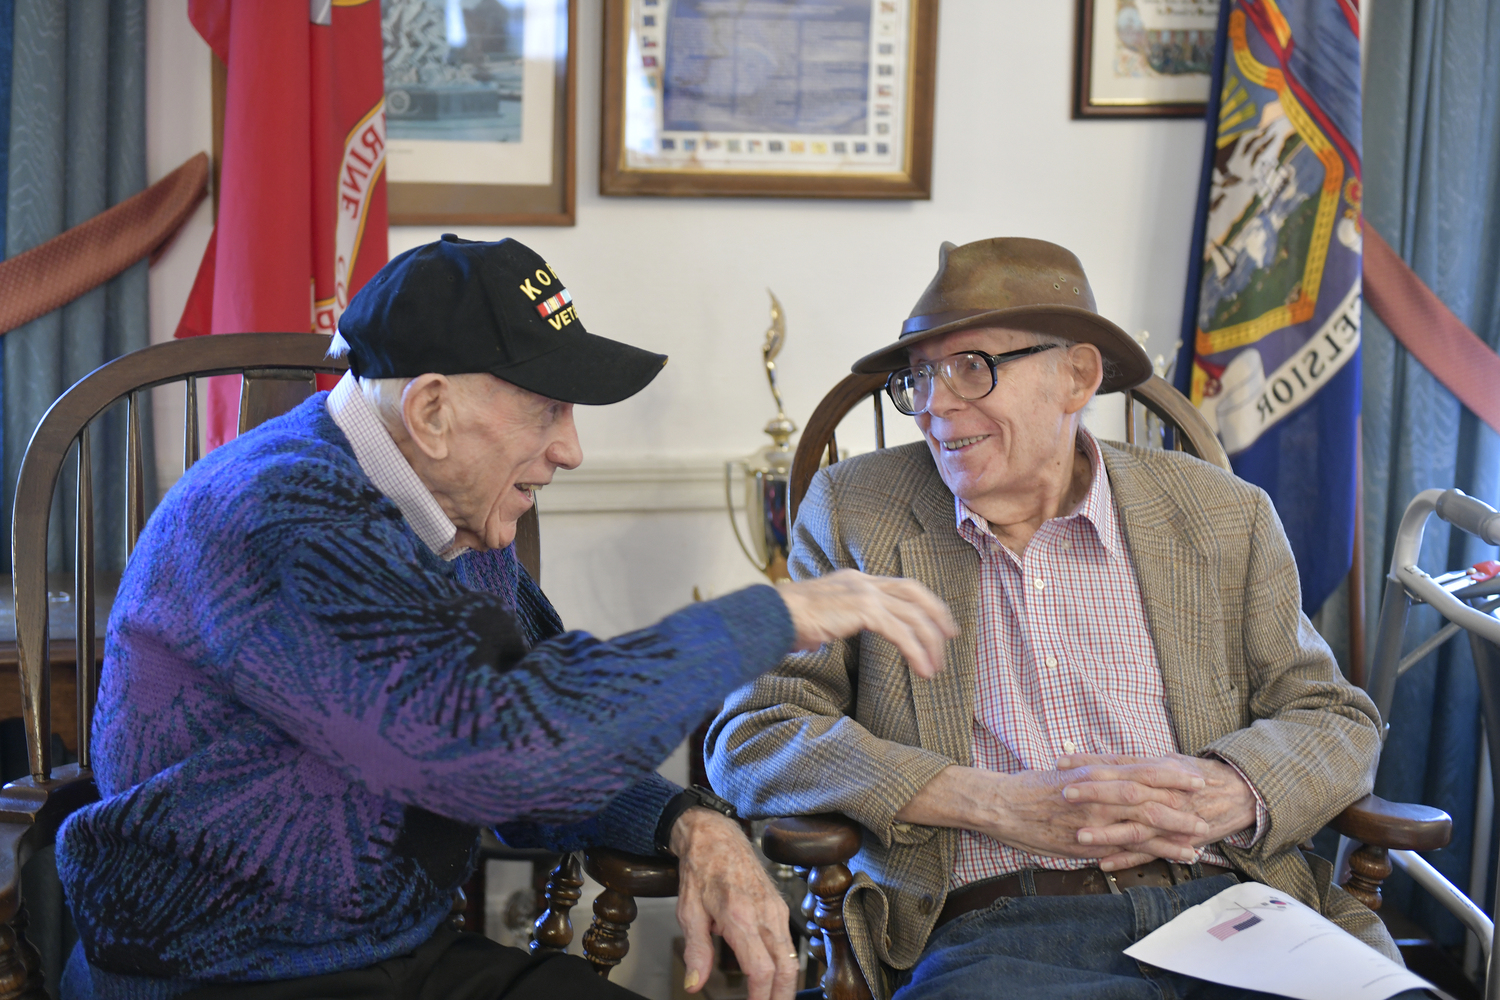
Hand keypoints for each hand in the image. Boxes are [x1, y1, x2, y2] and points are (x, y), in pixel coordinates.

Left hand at [671, 808, 797, 999]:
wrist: (716, 836)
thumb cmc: (701, 870)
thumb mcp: (688, 912)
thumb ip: (696, 951)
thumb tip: (695, 984)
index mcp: (740, 917)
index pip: (761, 969)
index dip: (761, 997)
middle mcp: (764, 914)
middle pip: (787, 969)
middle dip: (782, 997)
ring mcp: (776, 910)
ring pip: (791, 957)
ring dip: (785, 984)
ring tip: (770, 998)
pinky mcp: (780, 908)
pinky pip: (787, 943)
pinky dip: (783, 965)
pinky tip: (770, 976)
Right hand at [776, 569, 956, 677]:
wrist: (772, 616)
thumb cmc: (786, 622)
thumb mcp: (817, 618)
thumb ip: (829, 623)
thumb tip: (822, 639)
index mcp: (855, 581)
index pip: (900, 586)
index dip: (924, 602)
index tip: (938, 621)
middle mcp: (863, 582)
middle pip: (914, 594)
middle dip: (937, 615)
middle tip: (951, 637)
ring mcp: (864, 593)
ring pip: (913, 616)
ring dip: (929, 643)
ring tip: (934, 667)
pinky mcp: (864, 610)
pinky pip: (901, 632)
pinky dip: (916, 651)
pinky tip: (921, 669)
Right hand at [894, 764, 1207, 868]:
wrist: (1000, 804)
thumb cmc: (1031, 788)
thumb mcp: (1066, 773)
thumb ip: (1093, 775)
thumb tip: (1116, 772)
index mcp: (1093, 772)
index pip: (1139, 769)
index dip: (1170, 772)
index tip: (1194, 774)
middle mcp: (1097, 792)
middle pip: (1149, 794)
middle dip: (1181, 799)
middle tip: (1209, 802)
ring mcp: (1092, 818)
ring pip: (1143, 822)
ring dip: (1175, 829)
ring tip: (1201, 836)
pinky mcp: (1086, 841)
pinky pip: (1126, 848)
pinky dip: (1154, 852)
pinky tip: (1175, 856)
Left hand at [1057, 753, 1256, 866]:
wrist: (1239, 794)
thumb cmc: (1197, 774)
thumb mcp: (1167, 761)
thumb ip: (1134, 763)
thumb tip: (1099, 761)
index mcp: (1157, 771)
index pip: (1117, 764)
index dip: (1088, 763)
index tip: (1061, 763)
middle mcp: (1163, 794)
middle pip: (1124, 792)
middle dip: (1093, 794)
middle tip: (1063, 793)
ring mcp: (1170, 820)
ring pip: (1135, 828)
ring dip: (1106, 833)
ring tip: (1079, 836)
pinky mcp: (1176, 841)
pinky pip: (1149, 853)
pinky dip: (1126, 859)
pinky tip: (1102, 863)